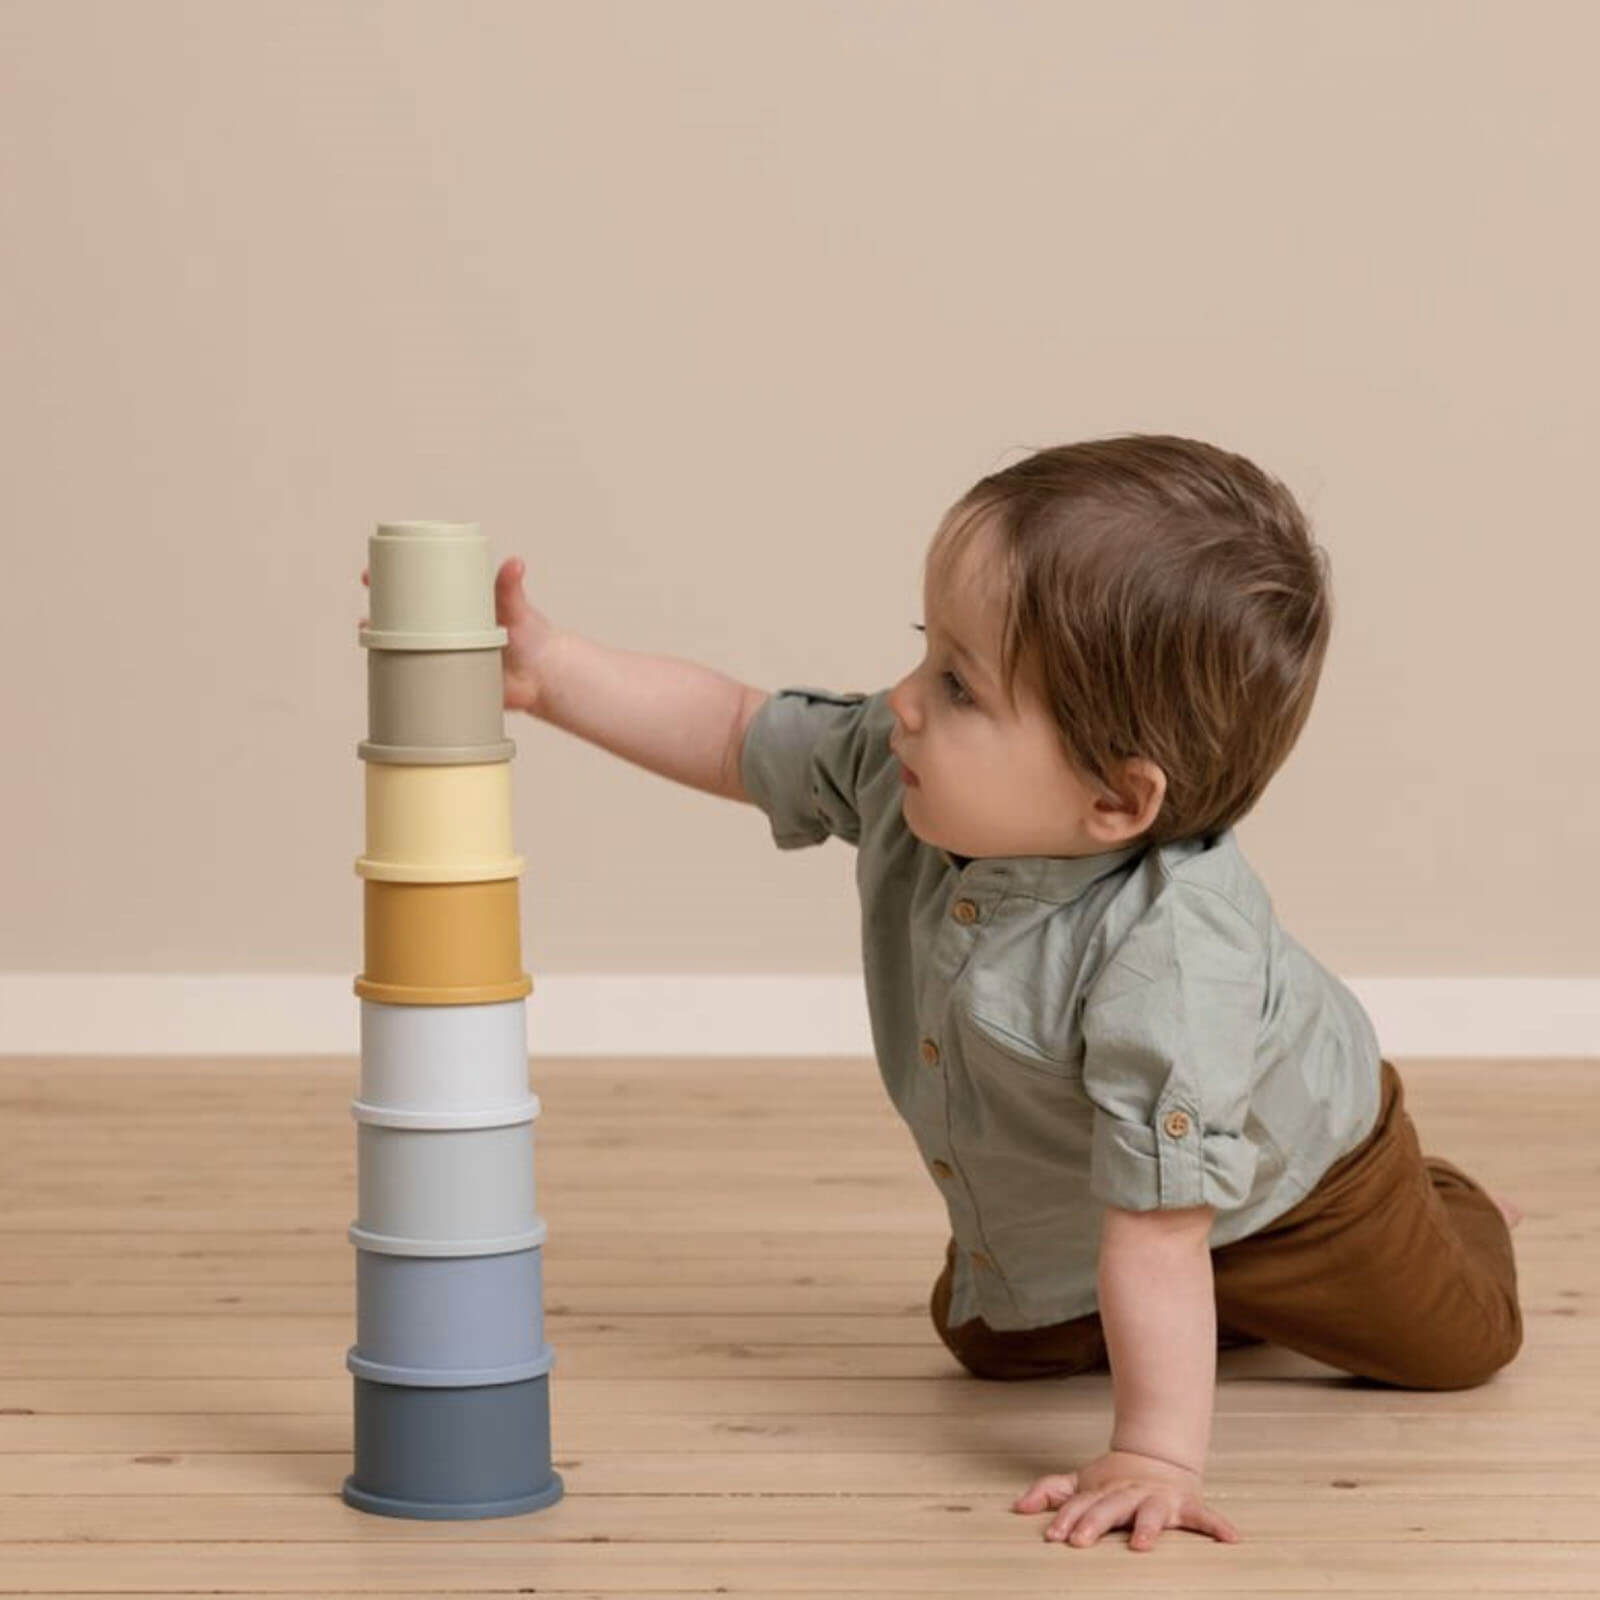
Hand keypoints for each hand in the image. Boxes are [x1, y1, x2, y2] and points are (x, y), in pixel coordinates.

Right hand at [360, 559, 560, 715]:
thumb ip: (511, 587)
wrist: (542, 676)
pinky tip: (380, 674)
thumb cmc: (531, 635)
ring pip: (403, 646)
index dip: (390, 582)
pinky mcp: (449, 678)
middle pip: (402, 617)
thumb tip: (515, 563)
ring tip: (370, 643)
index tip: (370, 577)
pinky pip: (417, 676)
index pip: (417, 587)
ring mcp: (443, 652)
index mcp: (456, 605)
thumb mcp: (516, 608)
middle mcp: (444, 628)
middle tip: (368, 616)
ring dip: (380, 644)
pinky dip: (398, 675)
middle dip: (378, 614)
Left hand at [1012, 1449, 1239, 1551]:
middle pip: (1110, 1508)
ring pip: (1151, 1513)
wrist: (1159, 1458)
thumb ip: (1052, 1492)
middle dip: (1094, 1522)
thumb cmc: (1115, 1481)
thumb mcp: (1082, 1482)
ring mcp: (1159, 1499)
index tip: (1054, 1536)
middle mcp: (1130, 1494)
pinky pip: (1205, 1516)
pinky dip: (1217, 1526)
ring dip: (1147, 1527)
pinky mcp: (1186, 1505)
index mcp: (1104, 1491)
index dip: (1068, 1518)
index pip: (1082, 1504)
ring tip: (1141, 1545)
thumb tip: (1018, 1507)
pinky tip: (1231, 1539)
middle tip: (1079, 1541)